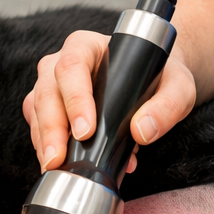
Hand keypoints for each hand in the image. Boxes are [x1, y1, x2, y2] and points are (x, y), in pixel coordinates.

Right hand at [22, 31, 196, 172]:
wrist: (156, 85)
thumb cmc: (163, 78)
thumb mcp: (178, 87)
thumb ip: (167, 106)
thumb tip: (142, 131)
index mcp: (88, 46)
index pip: (72, 66)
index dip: (74, 98)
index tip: (85, 130)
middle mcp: (63, 63)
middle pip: (46, 91)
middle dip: (50, 128)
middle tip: (58, 159)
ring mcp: (53, 86)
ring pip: (35, 109)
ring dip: (43, 141)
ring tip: (57, 167)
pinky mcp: (50, 110)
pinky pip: (38, 126)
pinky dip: (47, 148)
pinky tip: (63, 165)